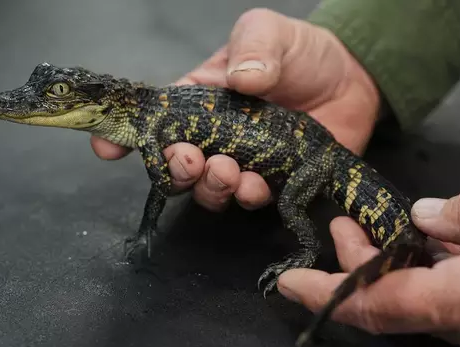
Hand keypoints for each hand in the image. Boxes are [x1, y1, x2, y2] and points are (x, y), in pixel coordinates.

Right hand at [90, 8, 380, 211]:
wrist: (350, 79)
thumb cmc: (300, 52)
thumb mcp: (269, 32)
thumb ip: (252, 46)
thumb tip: (241, 78)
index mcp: (198, 102)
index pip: (153, 121)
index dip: (127, 137)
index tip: (108, 148)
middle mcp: (214, 138)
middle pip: (177, 166)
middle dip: (176, 169)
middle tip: (189, 159)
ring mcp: (243, 163)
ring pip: (208, 190)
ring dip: (210, 187)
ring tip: (227, 171)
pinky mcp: (274, 182)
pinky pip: (249, 200)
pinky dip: (248, 197)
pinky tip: (257, 184)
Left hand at [277, 164, 459, 346]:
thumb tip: (424, 218)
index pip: (379, 305)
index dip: (326, 294)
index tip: (288, 283)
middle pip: (396, 305)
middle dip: (357, 266)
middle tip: (340, 224)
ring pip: (426, 306)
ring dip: (391, 268)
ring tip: (371, 226)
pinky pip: (458, 305)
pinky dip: (428, 277)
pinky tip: (425, 244)